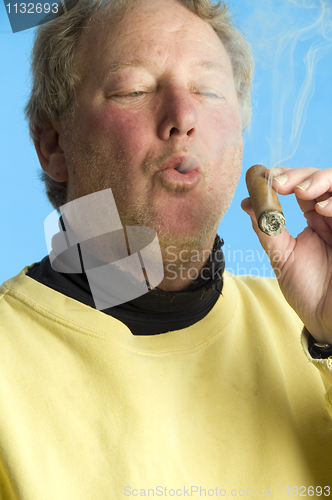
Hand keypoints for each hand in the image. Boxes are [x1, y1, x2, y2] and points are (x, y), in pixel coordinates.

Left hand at [241, 167, 331, 343]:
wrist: (326, 318)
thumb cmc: (307, 290)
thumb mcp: (281, 256)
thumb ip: (266, 228)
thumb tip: (246, 202)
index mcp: (313, 220)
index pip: (301, 185)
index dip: (284, 175)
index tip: (265, 177)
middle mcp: (331, 216)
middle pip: (321, 179)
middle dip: (300, 175)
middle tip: (281, 183)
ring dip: (319, 180)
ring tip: (302, 192)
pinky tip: (321, 209)